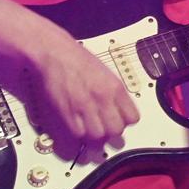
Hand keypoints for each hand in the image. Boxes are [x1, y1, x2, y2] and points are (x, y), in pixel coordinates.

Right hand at [31, 29, 138, 143]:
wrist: (56, 52)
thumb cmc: (79, 61)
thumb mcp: (107, 74)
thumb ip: (115, 95)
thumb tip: (121, 112)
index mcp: (115, 88)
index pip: (132, 118)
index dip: (126, 122)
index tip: (119, 120)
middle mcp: (102, 97)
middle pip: (116, 130)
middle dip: (111, 132)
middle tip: (104, 126)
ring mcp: (84, 105)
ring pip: (97, 135)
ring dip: (95, 135)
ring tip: (91, 127)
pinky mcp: (67, 111)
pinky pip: (78, 133)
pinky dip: (79, 133)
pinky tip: (78, 125)